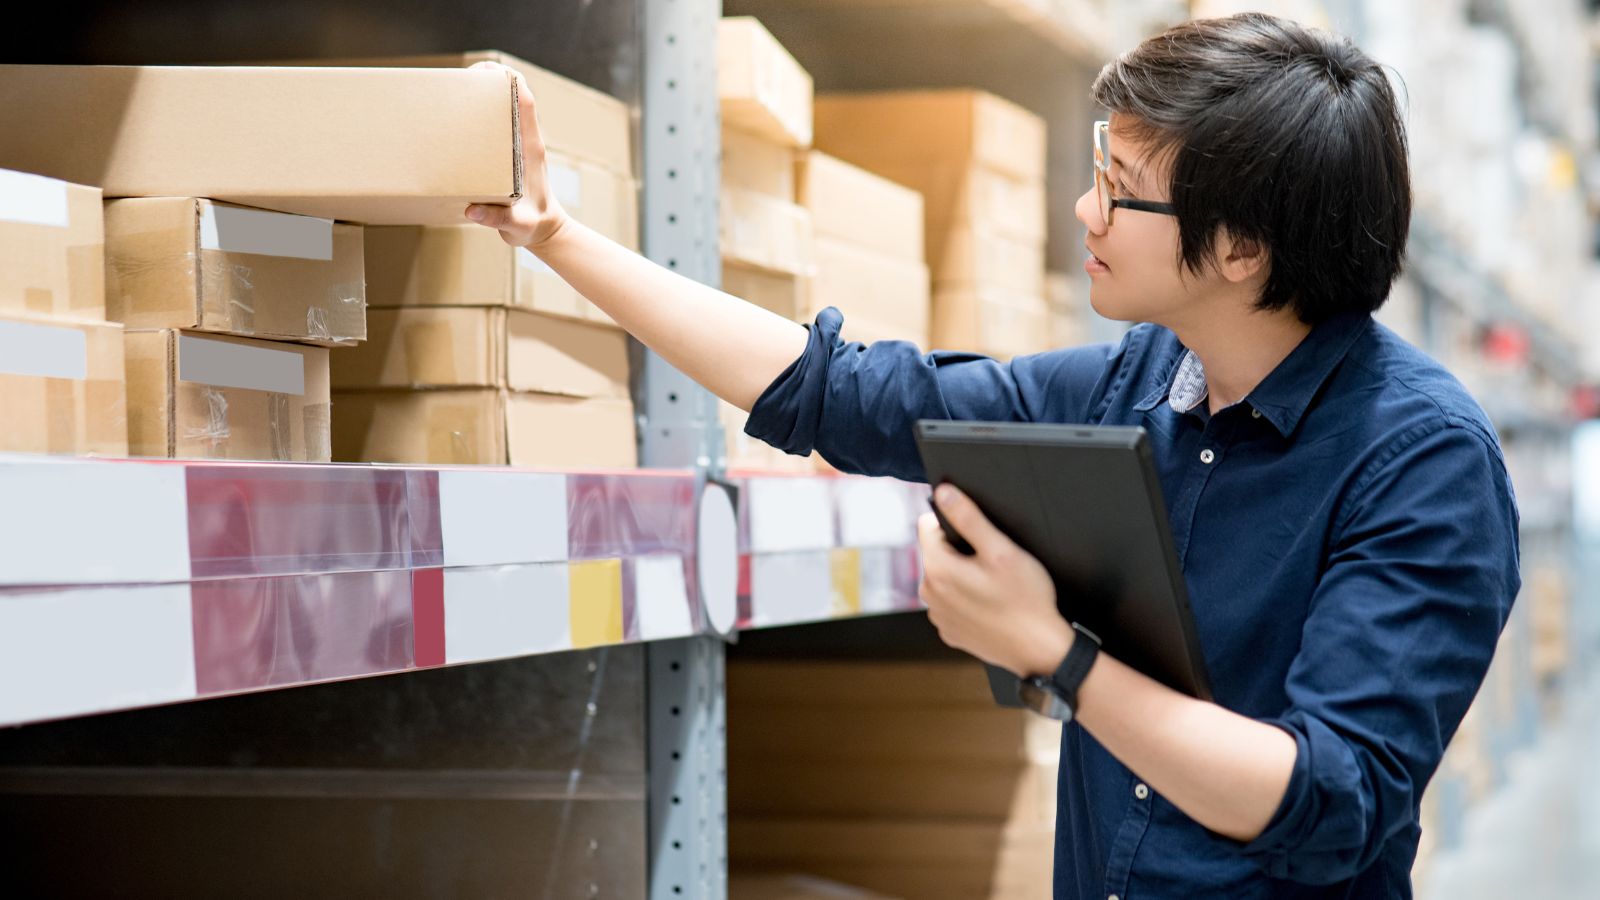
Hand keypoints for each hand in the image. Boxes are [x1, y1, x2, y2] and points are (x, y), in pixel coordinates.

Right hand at [463, 61, 571, 249]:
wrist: (546, 230)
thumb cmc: (533, 226)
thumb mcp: (517, 226)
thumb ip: (498, 218)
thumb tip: (472, 209)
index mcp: (531, 148)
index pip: (526, 101)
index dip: (509, 79)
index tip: (484, 71)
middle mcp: (527, 139)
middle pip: (514, 94)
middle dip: (491, 78)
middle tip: (461, 79)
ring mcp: (520, 143)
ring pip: (506, 105)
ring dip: (486, 92)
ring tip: (456, 90)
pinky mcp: (512, 151)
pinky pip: (499, 121)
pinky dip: (483, 111)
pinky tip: (460, 115)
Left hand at [918, 484, 1073, 676]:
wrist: (1039, 649)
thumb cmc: (1025, 600)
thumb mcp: (1001, 550)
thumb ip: (968, 518)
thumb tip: (944, 493)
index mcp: (937, 569)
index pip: (928, 526)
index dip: (954, 524)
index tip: (979, 537)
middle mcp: (930, 594)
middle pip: (937, 553)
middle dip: (960, 551)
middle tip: (993, 564)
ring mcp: (938, 616)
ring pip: (945, 578)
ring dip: (963, 576)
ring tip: (995, 586)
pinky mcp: (950, 631)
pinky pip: (952, 602)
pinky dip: (967, 599)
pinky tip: (991, 605)